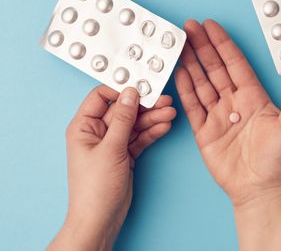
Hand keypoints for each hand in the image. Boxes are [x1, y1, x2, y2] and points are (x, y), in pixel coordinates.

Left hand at [48, 86, 175, 250]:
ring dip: (152, 119)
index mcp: (84, 126)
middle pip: (123, 110)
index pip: (101, 97)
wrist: (101, 219)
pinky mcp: (125, 153)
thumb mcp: (110, 148)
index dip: (121, 90)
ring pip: (134, 124)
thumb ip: (122, 119)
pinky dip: (151, 132)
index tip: (140, 88)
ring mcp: (112, 143)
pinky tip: (164, 126)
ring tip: (170, 113)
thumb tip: (130, 93)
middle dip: (144, 106)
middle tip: (164, 101)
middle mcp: (97, 132)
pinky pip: (139, 137)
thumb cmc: (95, 188)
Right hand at [175, 20, 280, 249]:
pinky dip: (185, 88)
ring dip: (190, 63)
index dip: (222, 43)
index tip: (210, 26)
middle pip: (214, 68)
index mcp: (252, 97)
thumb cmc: (277, 160)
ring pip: (201, 82)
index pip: (234, 63)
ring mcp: (217, 115)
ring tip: (180, 44)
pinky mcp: (204, 130)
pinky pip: (192, 105)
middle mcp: (233, 102)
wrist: (259, 189)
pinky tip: (179, 72)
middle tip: (189, 27)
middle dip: (202, 46)